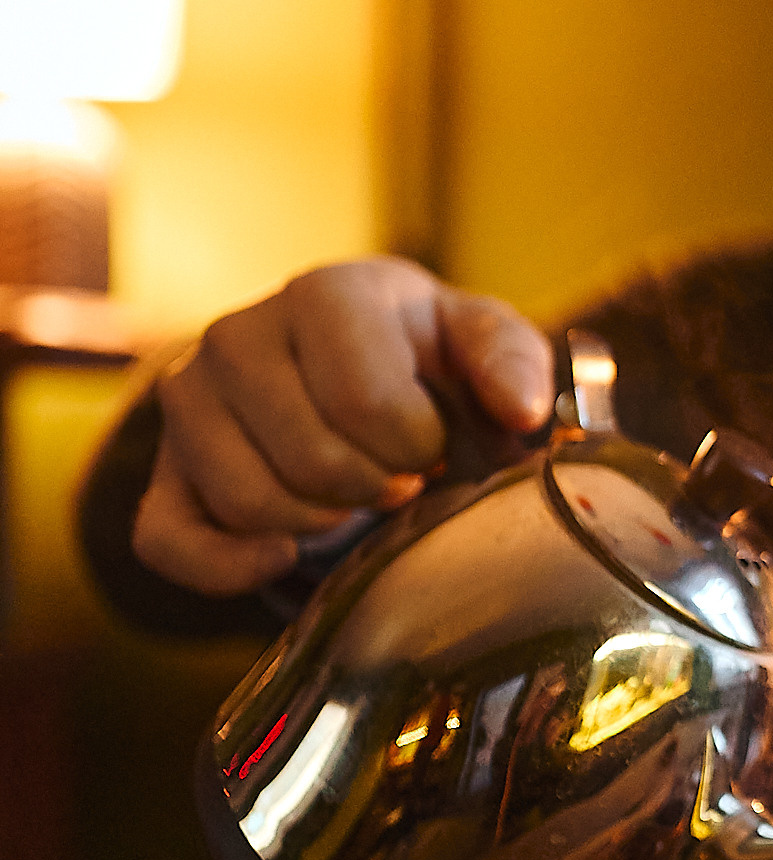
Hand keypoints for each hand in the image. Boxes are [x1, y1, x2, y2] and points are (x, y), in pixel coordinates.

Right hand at [133, 257, 554, 595]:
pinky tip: (284, 556)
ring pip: (244, 498)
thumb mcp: (477, 341)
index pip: (365, 400)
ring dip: (317, 524)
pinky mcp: (163, 467)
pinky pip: (167, 539)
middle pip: (306, 455)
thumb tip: (522, 412)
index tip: (433, 449)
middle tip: (399, 484)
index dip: (415, 449)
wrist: (346, 371)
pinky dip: (227, 566)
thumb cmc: (420, 358)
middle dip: (372, 490)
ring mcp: (190, 399)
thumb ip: (510, 360)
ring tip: (354, 504)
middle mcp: (240, 334)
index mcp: (325, 293)